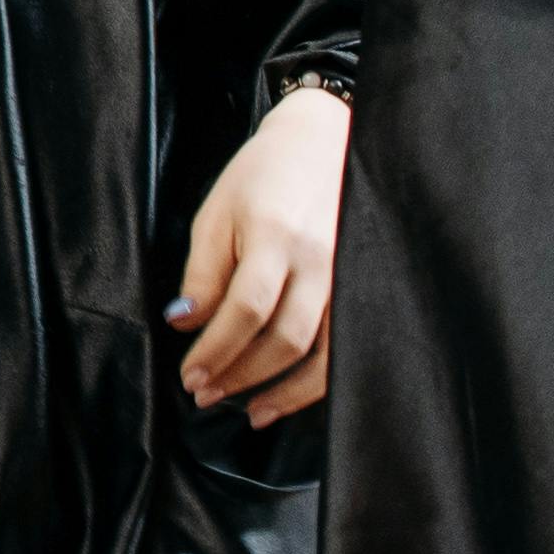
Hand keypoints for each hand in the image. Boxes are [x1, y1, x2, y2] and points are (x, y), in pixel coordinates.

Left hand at [173, 81, 350, 423]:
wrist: (326, 143)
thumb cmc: (263, 175)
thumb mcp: (217, 212)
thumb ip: (203, 272)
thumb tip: (185, 325)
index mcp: (277, 235)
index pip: (246, 308)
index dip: (216, 349)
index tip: (189, 375)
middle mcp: (321, 261)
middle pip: (283, 337)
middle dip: (240, 374)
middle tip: (204, 394)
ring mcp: (351, 278)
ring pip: (322, 354)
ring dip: (280, 390)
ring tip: (246, 410)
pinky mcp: (367, 290)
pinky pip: (345, 349)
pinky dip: (318, 382)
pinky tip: (287, 397)